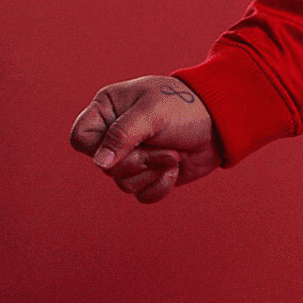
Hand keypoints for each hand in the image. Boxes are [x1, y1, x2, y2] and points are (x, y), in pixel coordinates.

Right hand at [67, 75, 222, 202]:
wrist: (222, 124)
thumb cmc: (186, 108)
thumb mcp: (152, 114)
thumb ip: (122, 135)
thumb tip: (99, 164)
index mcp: (108, 109)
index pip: (80, 138)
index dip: (97, 148)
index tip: (123, 145)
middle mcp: (115, 134)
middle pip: (104, 166)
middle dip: (137, 161)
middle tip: (162, 147)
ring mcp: (132, 156)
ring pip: (122, 183)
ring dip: (152, 172)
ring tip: (173, 154)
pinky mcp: (150, 174)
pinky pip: (141, 195)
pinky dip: (160, 186)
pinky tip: (175, 169)